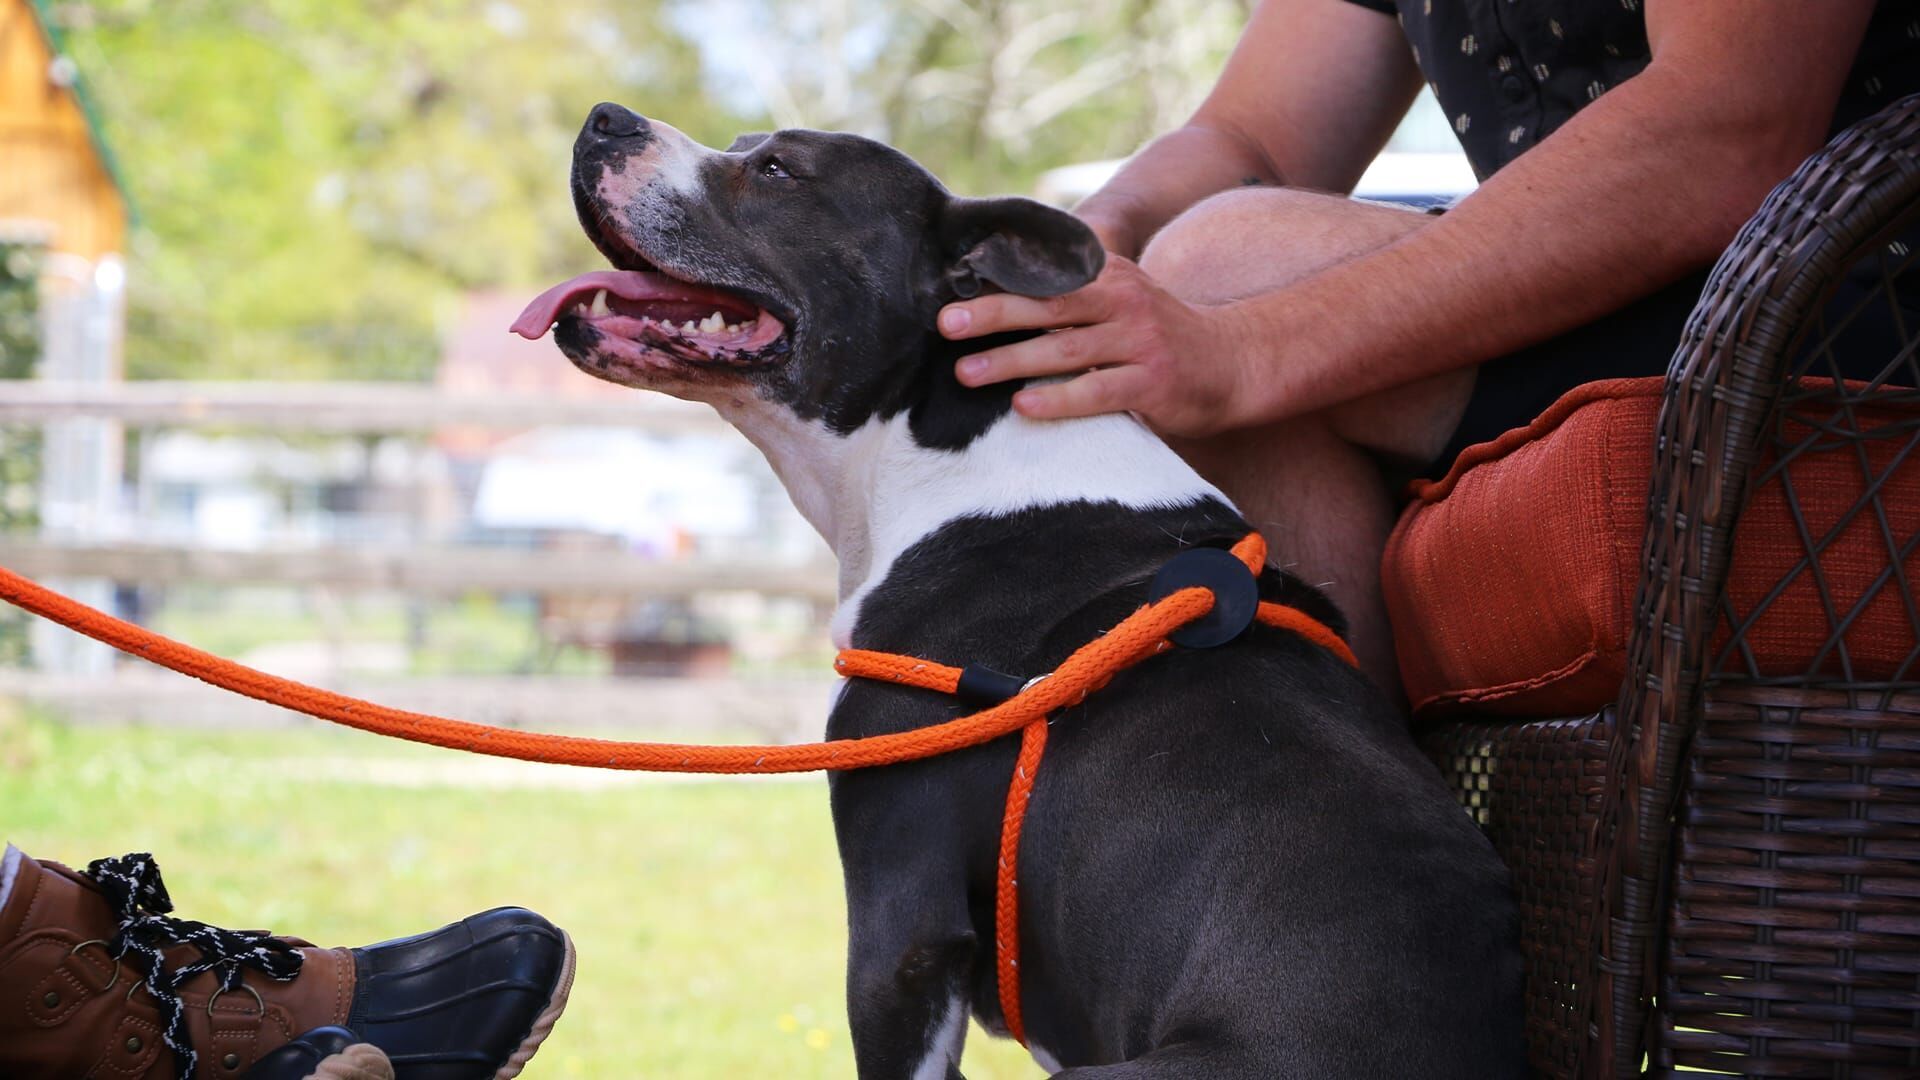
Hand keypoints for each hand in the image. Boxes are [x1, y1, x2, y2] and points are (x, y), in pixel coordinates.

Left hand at [939, 256, 1254, 437]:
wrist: (1237, 363)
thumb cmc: (1162, 338)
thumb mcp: (1122, 300)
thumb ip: (1074, 297)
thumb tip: (999, 301)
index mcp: (1110, 275)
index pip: (1046, 273)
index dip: (998, 280)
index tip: (949, 289)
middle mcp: (1124, 300)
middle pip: (1048, 302)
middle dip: (992, 313)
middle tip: (945, 325)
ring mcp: (1141, 340)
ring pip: (1065, 348)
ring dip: (1011, 360)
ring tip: (966, 373)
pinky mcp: (1154, 382)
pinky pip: (1097, 391)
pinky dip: (1059, 398)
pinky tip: (1024, 406)